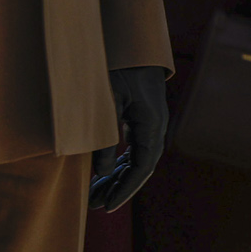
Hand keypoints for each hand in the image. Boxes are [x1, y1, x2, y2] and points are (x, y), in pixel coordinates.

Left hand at [90, 66, 167, 211]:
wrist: (132, 45)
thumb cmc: (119, 68)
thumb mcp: (107, 102)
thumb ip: (104, 139)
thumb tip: (101, 172)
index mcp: (151, 124)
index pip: (142, 167)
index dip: (125, 189)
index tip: (108, 206)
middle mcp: (155, 126)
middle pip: (140, 167)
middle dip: (119, 188)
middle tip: (95, 206)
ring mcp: (150, 123)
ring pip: (137, 159)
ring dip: (118, 177)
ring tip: (96, 194)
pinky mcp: (141, 118)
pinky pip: (134, 149)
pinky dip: (120, 163)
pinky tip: (105, 174)